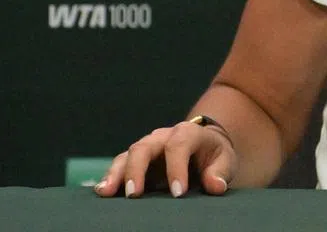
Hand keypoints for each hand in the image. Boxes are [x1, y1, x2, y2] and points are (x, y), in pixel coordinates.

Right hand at [93, 121, 235, 197]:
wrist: (204, 144)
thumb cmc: (214, 154)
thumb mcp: (224, 160)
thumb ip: (220, 171)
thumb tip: (216, 186)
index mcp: (188, 133)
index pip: (178, 145)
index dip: (177, 168)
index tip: (178, 193)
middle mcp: (163, 136)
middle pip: (144, 147)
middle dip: (137, 170)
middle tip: (134, 195)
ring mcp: (147, 146)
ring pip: (127, 155)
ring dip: (116, 173)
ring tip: (107, 192)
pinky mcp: (136, 159)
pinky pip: (120, 164)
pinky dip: (110, 177)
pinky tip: (102, 191)